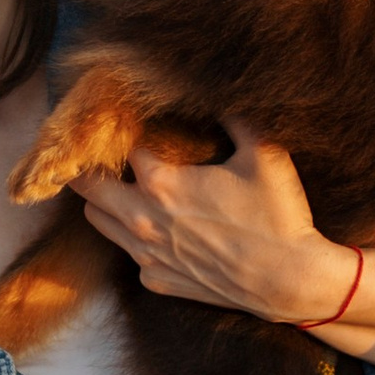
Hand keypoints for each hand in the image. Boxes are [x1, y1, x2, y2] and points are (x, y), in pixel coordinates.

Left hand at [77, 126, 352, 324]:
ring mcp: (147, 254)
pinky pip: (130, 253)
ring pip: (99, 221)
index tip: (128, 121)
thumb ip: (239, 118)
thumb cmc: (277, 216)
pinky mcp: (158, 280)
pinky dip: (133, 237)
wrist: (288, 281)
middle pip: (90, 187)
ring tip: (119, 186)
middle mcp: (143, 219)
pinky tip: (154, 227)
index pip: (121, 147)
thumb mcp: (264, 154)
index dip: (124, 131)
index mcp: (162, 183)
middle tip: (89, 153)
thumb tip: (225, 94)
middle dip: (86, 167)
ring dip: (103, 201)